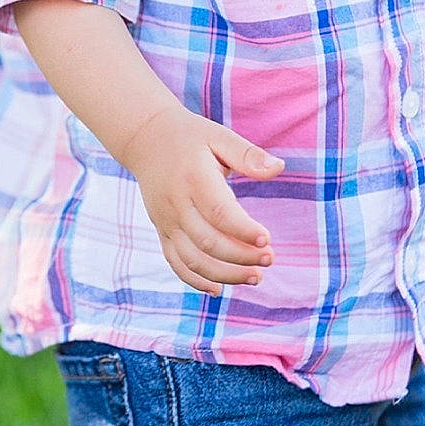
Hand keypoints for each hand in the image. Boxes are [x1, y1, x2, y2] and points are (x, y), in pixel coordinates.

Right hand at [123, 106, 284, 296]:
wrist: (145, 140)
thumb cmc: (190, 137)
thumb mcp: (219, 136)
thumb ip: (248, 155)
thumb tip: (279, 168)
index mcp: (193, 178)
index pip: (219, 213)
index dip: (244, 231)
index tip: (267, 240)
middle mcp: (176, 204)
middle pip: (208, 242)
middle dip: (242, 257)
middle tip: (270, 259)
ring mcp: (166, 221)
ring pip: (193, 259)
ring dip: (225, 275)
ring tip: (255, 277)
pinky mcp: (162, 231)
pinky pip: (176, 263)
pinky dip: (196, 281)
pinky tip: (219, 289)